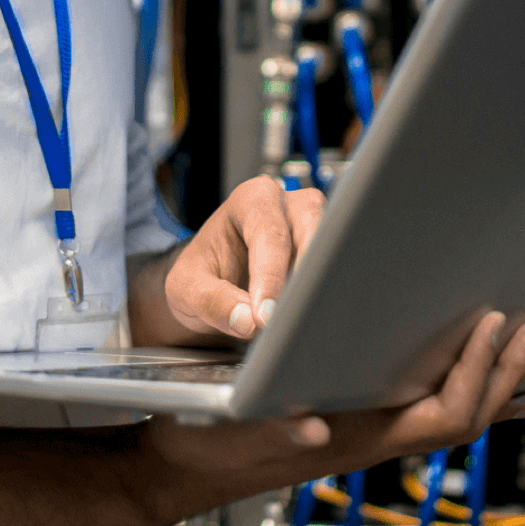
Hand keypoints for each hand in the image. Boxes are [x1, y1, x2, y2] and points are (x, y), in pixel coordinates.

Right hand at [133, 312, 524, 525]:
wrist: (182, 465)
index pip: (441, 417)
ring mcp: (365, 436)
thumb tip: (313, 428)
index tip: (493, 327)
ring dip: (490, 382)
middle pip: (462, 419)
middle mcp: (369, 440)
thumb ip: (276, 427)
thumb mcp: (234, 426)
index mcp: (353, 437)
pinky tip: (467, 373)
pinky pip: (424, 411)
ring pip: (448, 418)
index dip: (476, 374)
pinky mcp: (353, 425)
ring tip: (518, 346)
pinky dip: (459, 390)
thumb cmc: (205, 438)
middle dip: (502, 374)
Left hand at [165, 176, 323, 339]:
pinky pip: (337, 276)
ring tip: (304, 325)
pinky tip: (316, 324)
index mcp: (252, 200)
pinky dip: (327, 300)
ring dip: (320, 290)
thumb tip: (247, 321)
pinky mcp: (327, 259)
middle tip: (292, 319)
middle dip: (305, 277)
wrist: (214, 284)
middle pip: (315, 232)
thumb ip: (211, 300)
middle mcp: (289, 208)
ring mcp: (313, 231)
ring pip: (333, 255)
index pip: (269, 235)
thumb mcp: (187, 287)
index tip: (265, 317)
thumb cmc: (202, 273)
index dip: (269, 277)